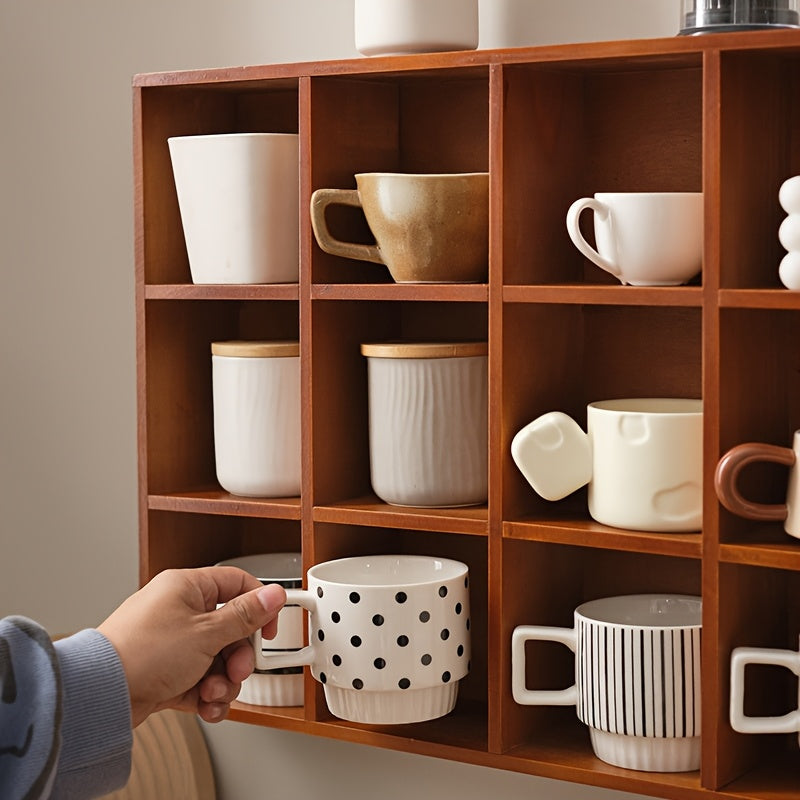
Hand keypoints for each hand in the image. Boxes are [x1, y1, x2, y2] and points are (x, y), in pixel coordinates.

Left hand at [98, 567, 285, 726]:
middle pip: (229, 628)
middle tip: (237, 669)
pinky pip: (199, 679)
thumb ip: (245, 616)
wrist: (100, 696)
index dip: (258, 605)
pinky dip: (206, 694)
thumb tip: (274, 593)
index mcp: (187, 587)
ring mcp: (171, 642)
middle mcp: (178, 610)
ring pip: (216, 658)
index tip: (268, 628)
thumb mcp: (208, 633)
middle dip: (237, 656)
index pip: (236, 583)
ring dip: (222, 680)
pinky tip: (205, 705)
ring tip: (212, 692)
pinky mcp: (164, 671)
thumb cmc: (143, 653)